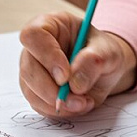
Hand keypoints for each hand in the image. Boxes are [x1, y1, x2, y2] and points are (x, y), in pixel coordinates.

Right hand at [18, 11, 136, 117]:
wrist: (105, 70)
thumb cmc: (104, 53)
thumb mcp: (108, 52)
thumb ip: (93, 62)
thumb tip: (74, 84)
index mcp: (51, 25)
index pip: (33, 35)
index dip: (47, 55)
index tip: (65, 75)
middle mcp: (36, 47)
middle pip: (28, 67)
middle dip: (52, 89)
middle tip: (77, 99)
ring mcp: (33, 69)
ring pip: (31, 89)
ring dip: (57, 103)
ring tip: (83, 103)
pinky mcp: (36, 90)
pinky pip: (38, 104)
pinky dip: (59, 110)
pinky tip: (77, 105)